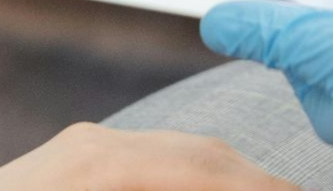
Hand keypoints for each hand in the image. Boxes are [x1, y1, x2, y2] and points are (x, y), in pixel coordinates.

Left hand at [0, 123, 298, 190]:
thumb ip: (173, 186)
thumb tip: (227, 185)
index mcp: (99, 171)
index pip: (205, 172)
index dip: (259, 188)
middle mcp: (91, 148)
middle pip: (203, 156)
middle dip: (255, 181)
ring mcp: (81, 145)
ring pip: (182, 150)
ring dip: (228, 176)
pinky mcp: (73, 154)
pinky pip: (151, 154)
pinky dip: (192, 173)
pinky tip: (210, 185)